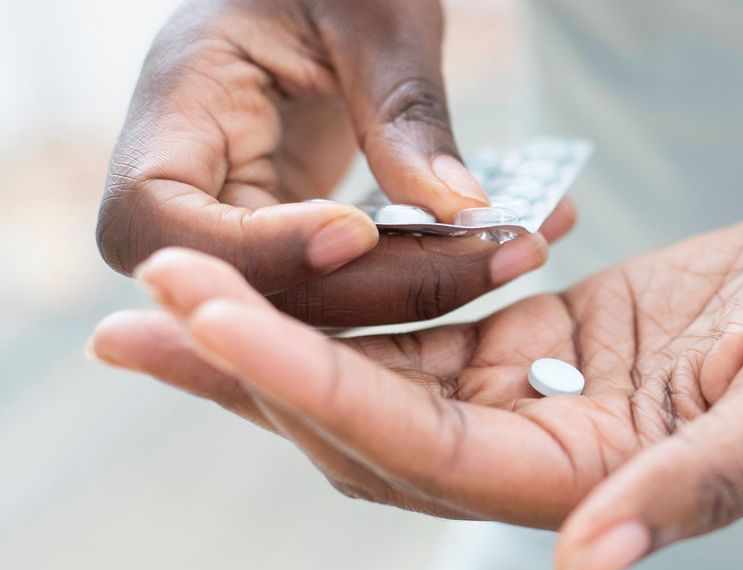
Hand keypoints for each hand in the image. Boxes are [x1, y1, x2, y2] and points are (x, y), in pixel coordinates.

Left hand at [90, 204, 742, 569]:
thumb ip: (699, 486)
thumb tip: (582, 565)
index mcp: (601, 488)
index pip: (425, 451)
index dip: (313, 388)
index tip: (213, 317)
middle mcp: (553, 462)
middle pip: (373, 431)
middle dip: (257, 373)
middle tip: (143, 310)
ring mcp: (544, 402)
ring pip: (385, 383)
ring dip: (285, 340)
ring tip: (180, 288)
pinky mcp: (549, 343)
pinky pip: (430, 334)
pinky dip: (359, 308)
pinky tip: (294, 274)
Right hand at [98, 0, 568, 325]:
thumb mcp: (377, 18)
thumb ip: (407, 110)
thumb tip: (463, 213)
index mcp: (179, 100)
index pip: (156, 213)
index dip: (251, 248)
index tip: (354, 233)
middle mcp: (196, 175)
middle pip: (242, 281)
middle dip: (367, 287)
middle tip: (487, 260)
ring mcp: (246, 212)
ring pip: (306, 297)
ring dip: (409, 292)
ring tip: (514, 253)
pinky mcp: (298, 231)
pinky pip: (349, 278)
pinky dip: (420, 273)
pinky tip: (497, 251)